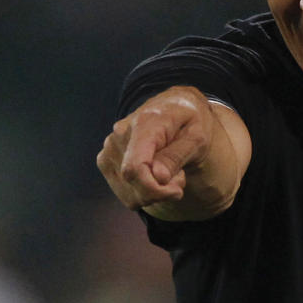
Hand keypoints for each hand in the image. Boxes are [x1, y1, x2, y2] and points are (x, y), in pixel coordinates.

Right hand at [97, 87, 214, 212]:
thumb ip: (176, 156)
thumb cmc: (188, 122)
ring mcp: (109, 149)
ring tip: (168, 172)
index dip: (154, 189)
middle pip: (132, 184)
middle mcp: (119, 136)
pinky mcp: (106, 161)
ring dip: (154, 194)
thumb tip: (158, 177)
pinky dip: (144, 193)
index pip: (134, 168)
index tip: (177, 191)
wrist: (172, 107)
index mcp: (143, 125)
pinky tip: (155, 176)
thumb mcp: (196, 137)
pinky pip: (125, 194)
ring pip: (129, 195)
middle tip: (180, 177)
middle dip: (161, 192)